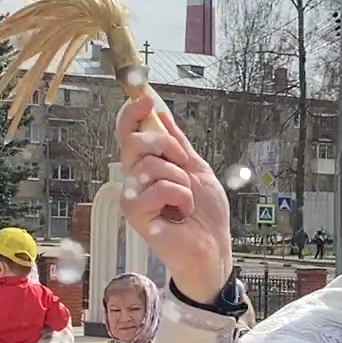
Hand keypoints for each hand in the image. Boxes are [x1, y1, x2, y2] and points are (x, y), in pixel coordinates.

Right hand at [116, 85, 231, 302]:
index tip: (145, 97)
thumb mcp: (196, 168)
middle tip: (182, 163)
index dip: (132, 112)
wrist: (213, 245)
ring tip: (185, 198)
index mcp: (145, 166)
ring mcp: (132, 197)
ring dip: (179, 178)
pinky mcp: (136, 214)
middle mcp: (133, 179)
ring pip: (150, 165)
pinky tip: (182, 212)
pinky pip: (159, 187)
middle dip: (165, 145)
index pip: (128, 132)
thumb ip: (177, 142)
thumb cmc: (205, 214)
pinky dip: (180, 196)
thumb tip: (161, 113)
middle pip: (133, 141)